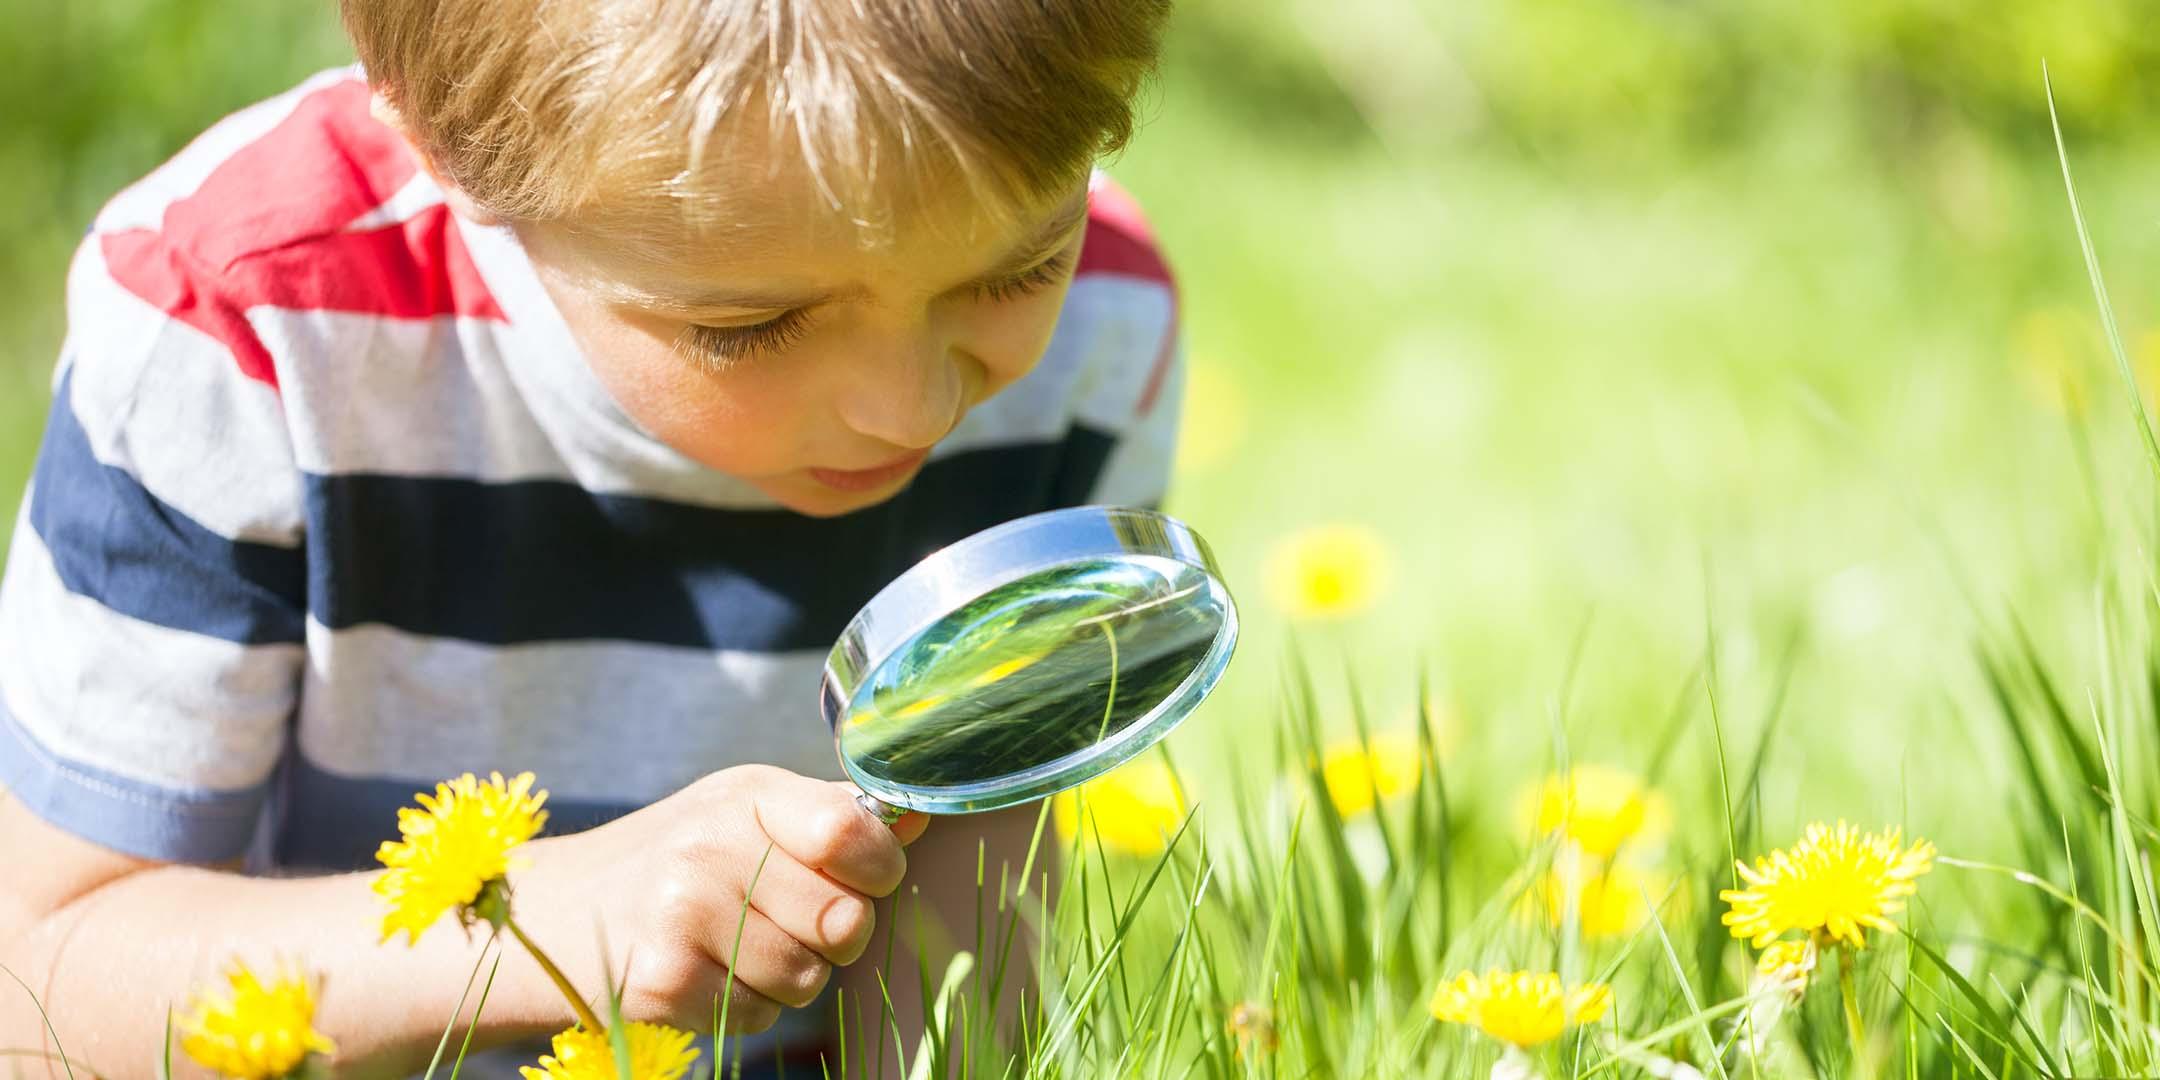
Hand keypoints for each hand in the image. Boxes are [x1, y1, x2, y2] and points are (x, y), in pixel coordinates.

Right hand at [520, 765, 929, 1032]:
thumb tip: (922, 813)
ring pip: (808, 978)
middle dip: (836, 936)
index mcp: (745, 795)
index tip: (864, 876)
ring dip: (790, 977)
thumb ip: (831, 818)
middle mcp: (711, 846)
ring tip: (739, 945)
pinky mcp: (662, 982)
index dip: (879, 868)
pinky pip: (760, 1015)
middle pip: (844, 921)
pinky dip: (747, 1007)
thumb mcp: (744, 814)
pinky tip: (706, 973)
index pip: (850, 832)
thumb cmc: (673, 860)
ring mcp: (681, 914)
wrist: (552, 915)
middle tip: (792, 921)